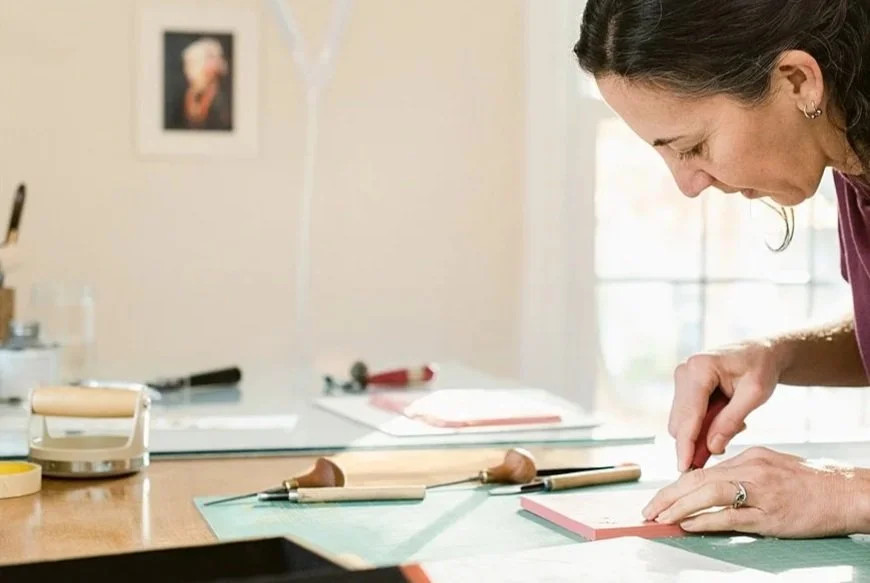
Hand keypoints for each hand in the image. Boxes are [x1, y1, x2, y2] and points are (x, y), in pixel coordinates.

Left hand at [642, 447, 863, 537]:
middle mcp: (751, 469)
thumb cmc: (812, 484)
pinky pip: (731, 516)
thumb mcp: (773, 466)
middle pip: (698, 480)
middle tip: (648, 510)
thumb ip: (744, 473)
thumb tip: (715, 484)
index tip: (659, 498)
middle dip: (668, 495)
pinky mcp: (771, 514)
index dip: (676, 485)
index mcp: (749, 457)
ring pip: (708, 494)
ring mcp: (760, 491)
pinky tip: (687, 524)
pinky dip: (705, 519)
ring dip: (678, 506)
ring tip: (659, 518)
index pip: (703, 471)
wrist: (848, 493)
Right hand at [670, 340, 783, 471]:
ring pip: (681, 422)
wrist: (760, 351)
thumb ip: (731, 421)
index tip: (684, 468)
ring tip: (733, 426)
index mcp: (700, 369)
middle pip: (679, 422)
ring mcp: (681, 379)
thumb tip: (711, 448)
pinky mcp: (683, 387)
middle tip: (725, 449)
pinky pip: (686, 417)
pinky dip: (702, 426)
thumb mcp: (755, 395)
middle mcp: (683, 372)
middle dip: (696, 441)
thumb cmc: (761, 368)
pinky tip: (724, 420)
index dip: (686, 444)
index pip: (689, 415)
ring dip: (702, 434)